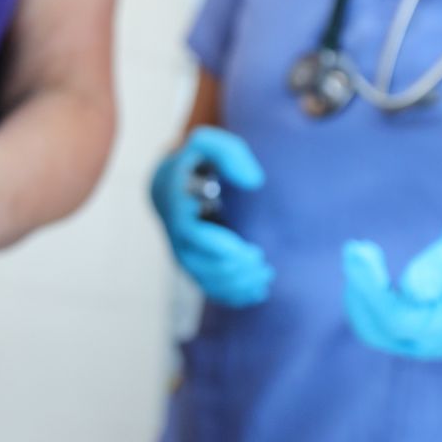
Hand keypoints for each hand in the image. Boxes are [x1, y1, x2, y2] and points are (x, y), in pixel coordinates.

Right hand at [150, 126, 273, 306]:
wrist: (173, 184)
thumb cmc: (198, 161)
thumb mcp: (210, 144)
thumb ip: (230, 154)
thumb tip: (254, 181)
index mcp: (180, 211)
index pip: (194, 237)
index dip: (223, 248)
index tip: (254, 251)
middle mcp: (179, 239)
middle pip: (203, 267)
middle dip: (237, 272)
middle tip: (266, 265)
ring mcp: (185, 255)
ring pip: (208, 282)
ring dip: (239, 286)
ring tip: (267, 276)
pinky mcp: (195, 267)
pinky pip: (211, 289)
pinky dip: (234, 296)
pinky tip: (258, 293)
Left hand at [342, 205, 441, 359]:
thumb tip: (411, 288)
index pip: (401, 317)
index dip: (372, 287)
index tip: (357, 251)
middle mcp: (440, 341)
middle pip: (381, 327)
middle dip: (362, 286)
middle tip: (355, 247)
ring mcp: (425, 342)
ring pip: (371, 329)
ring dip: (359, 292)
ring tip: (361, 252)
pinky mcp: (412, 334)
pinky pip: (374, 325)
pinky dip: (364, 297)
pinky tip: (368, 267)